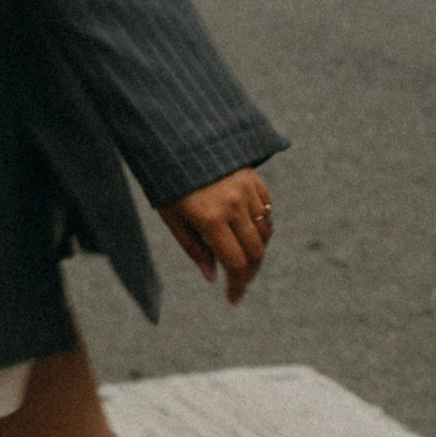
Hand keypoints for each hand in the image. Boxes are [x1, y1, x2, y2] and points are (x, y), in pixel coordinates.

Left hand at [159, 167, 275, 303]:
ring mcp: (246, 190)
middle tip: (238, 283)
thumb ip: (193, 248)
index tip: (233, 298)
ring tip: (241, 258)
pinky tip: (246, 231)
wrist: (178, 138)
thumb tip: (213, 277)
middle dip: (249, 273)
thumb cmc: (169, 181)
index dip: (237, 285)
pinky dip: (261, 225)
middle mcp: (233, 204)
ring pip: (265, 233)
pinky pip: (266, 210)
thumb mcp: (172, 216)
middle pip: (256, 252)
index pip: (236, 263)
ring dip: (257, 250)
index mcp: (210, 217)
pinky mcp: (254, 178)